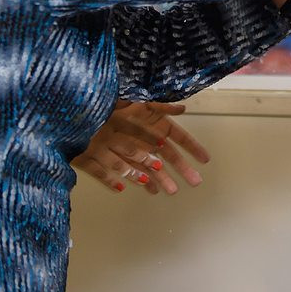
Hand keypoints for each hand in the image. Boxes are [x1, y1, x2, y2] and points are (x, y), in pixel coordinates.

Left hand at [72, 100, 210, 194]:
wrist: (85, 111)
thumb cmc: (114, 103)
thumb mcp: (140, 100)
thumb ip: (160, 105)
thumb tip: (183, 108)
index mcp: (156, 122)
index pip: (180, 137)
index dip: (192, 147)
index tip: (205, 159)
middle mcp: (148, 137)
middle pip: (170, 155)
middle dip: (183, 168)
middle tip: (195, 182)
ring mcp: (135, 148)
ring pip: (153, 166)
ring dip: (163, 178)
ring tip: (172, 191)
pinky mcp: (120, 157)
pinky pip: (134, 171)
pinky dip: (141, 180)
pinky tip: (150, 189)